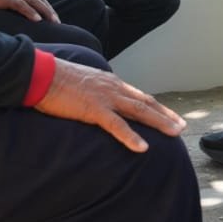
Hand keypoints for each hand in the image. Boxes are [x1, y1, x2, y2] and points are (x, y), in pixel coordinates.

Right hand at [0, 0, 59, 23]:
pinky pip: (22, 5)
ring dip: (46, 13)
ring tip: (53, 22)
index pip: (39, 0)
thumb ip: (13, 3)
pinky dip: (31, 12)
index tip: (53, 20)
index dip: (48, 9)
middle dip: (50, 12)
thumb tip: (18, 15)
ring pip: (35, 3)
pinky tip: (37, 20)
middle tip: (58, 23)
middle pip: (41, 1)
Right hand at [33, 56, 186, 152]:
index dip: (156, 107)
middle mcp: (113, 88)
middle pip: (145, 103)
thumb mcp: (83, 83)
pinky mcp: (93, 109)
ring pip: (139, 112)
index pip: (139, 96)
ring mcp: (105, 98)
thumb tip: (100, 101)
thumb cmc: (56, 79)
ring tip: (175, 134)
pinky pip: (116, 126)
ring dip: (159, 123)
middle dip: (166, 115)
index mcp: (110, 82)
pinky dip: (131, 137)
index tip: (169, 115)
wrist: (40, 73)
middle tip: (182, 127)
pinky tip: (143, 148)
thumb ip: (96, 92)